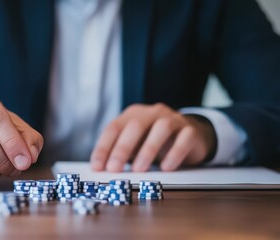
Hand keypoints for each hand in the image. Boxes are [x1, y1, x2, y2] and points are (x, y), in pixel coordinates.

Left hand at [90, 103, 215, 171]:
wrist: (191, 136)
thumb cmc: (155, 142)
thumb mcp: (135, 146)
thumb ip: (121, 154)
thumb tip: (104, 171)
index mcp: (133, 115)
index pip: (114, 128)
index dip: (103, 147)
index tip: (97, 167)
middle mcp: (152, 113)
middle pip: (135, 126)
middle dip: (122, 148)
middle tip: (114, 169)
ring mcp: (173, 119)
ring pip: (161, 128)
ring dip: (148, 149)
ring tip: (139, 169)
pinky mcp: (191, 130)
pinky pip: (184, 138)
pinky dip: (175, 153)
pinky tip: (167, 168)